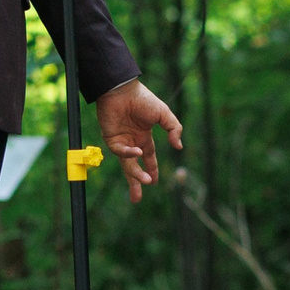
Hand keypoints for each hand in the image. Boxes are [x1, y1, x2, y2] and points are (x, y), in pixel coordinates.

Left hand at [93, 79, 183, 203]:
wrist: (123, 89)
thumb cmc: (143, 99)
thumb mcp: (164, 114)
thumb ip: (174, 129)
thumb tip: (179, 147)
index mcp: (143, 136)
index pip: (148, 157)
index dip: (151, 170)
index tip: (154, 182)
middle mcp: (132, 141)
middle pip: (134, 167)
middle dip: (136, 182)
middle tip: (137, 199)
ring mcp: (121, 140)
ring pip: (127, 164)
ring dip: (135, 175)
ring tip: (145, 182)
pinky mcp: (110, 138)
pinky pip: (120, 151)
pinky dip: (129, 154)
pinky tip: (137, 153)